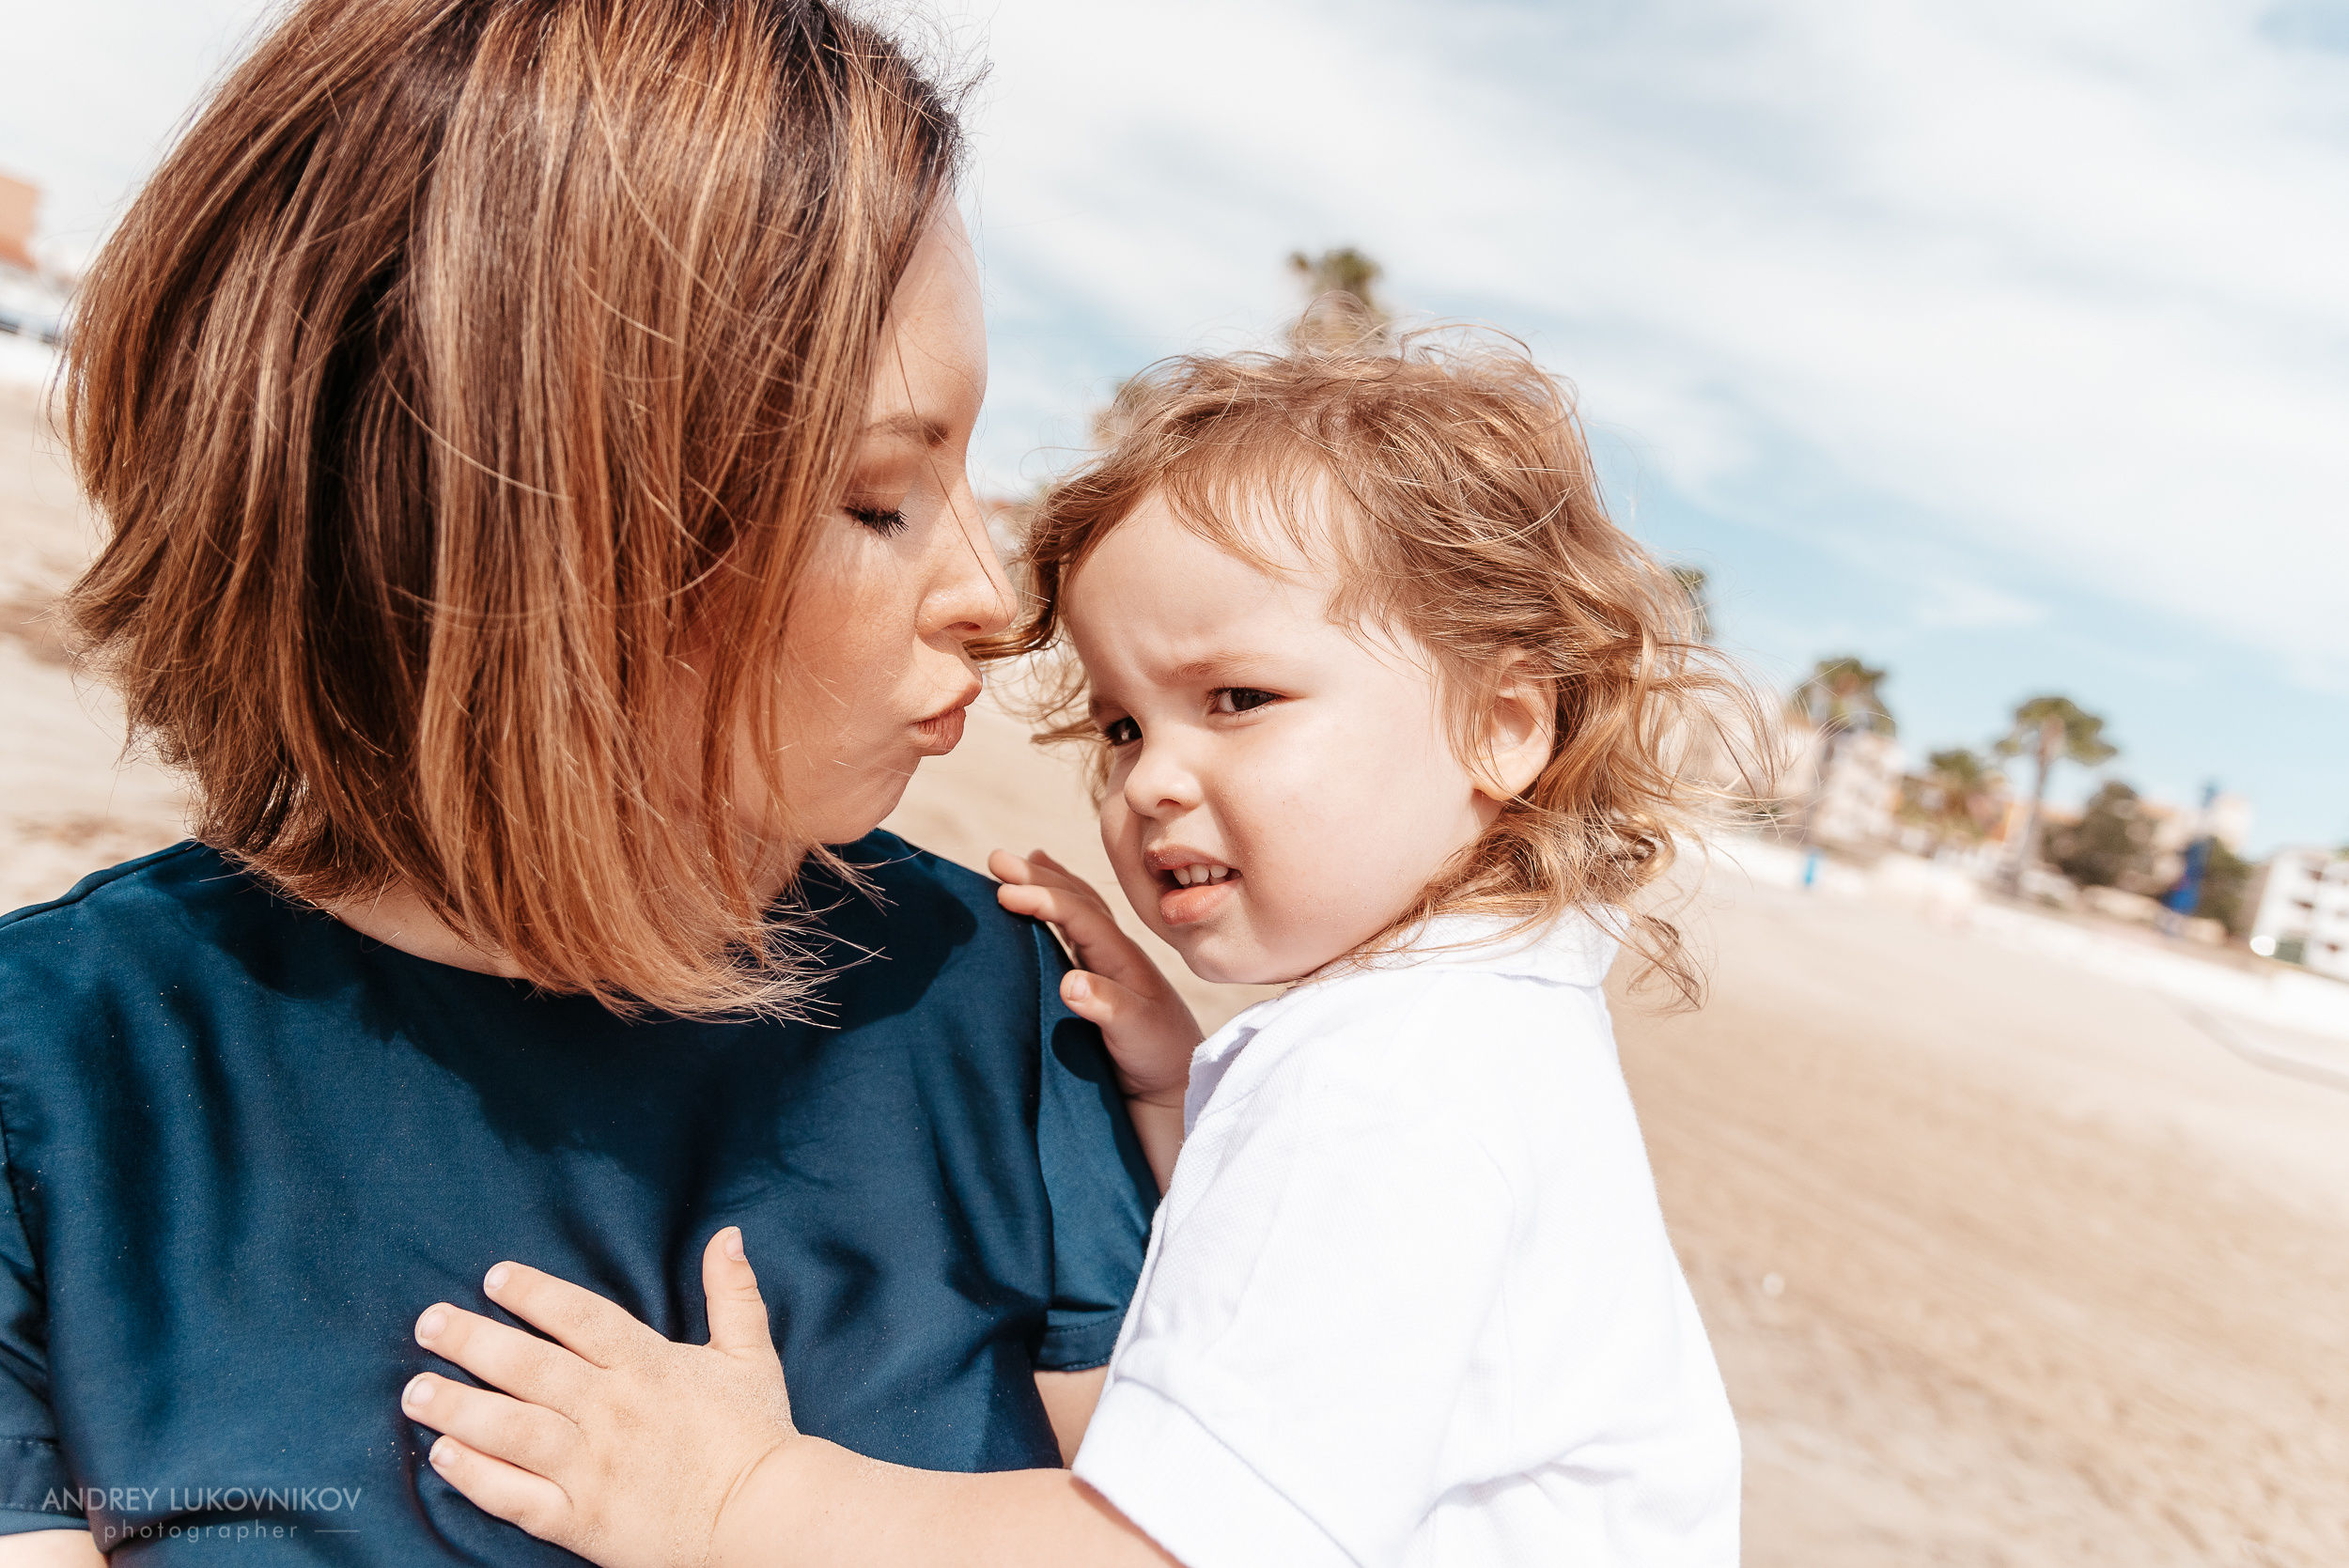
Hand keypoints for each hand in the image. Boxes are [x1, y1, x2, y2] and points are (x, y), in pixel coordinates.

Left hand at [404, 1229, 793, 1567]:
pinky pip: (516, 1496)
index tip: (493, 1277)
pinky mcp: (582, 1520)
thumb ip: (733, 1293)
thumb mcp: (751, 1355)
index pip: (579, 1318)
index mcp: (648, 1366)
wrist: (765, 1519)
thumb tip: (727, 1235)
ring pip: (512, 1429)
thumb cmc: (756, 1437)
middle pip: (529, 1368)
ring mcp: (592, 1467)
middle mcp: (612, 1410)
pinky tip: (443, 1456)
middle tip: (428, 1323)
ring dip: (458, 1407)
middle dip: (473, 1341)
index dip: (533, 1293)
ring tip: (414, 1391)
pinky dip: (476, 1475)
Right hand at [990, 849, 1201, 1108]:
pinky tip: (1041, 907)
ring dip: (1046, 885)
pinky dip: (1053, 912)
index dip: (1043, 898)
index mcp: (1122, 957)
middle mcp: (1114, 952)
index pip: (1080, 915)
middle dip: (1037, 877)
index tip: (1003, 891)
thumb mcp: (1136, 1032)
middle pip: (1075, 901)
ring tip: (1018, 864)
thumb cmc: (1158, 1056)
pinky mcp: (1094, 981)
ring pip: (1074, 911)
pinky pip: (1071, 933)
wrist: (1174, 1083)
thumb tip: (1069, 983)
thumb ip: (1107, 1007)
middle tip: (996, 860)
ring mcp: (1105, 964)